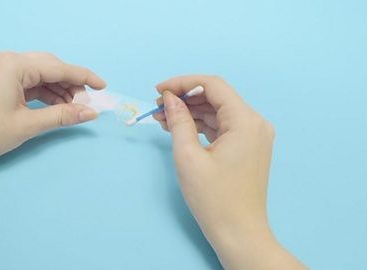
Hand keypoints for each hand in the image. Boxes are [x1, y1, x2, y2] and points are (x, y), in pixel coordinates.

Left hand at [0, 52, 105, 166]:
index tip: (103, 86)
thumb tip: (91, 113)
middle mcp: (7, 61)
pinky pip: (28, 82)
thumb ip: (62, 115)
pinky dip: (43, 94)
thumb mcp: (28, 124)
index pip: (57, 67)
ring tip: (73, 108)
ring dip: (58, 90)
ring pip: (39, 75)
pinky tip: (56, 105)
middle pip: (49, 67)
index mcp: (13, 64)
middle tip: (86, 102)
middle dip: (71, 84)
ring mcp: (0, 70)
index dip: (83, 77)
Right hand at [154, 75, 304, 268]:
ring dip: (191, 112)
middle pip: (216, 97)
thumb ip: (178, 121)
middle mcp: (255, 123)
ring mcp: (254, 135)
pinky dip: (201, 126)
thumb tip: (170, 99)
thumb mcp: (188, 157)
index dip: (183, 83)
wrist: (239, 233)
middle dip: (185, 99)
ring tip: (163, 119)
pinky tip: (180, 128)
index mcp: (245, 121)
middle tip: (157, 107)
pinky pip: (223, 127)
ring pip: (218, 112)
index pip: (212, 85)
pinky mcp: (249, 147)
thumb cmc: (213, 198)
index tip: (158, 90)